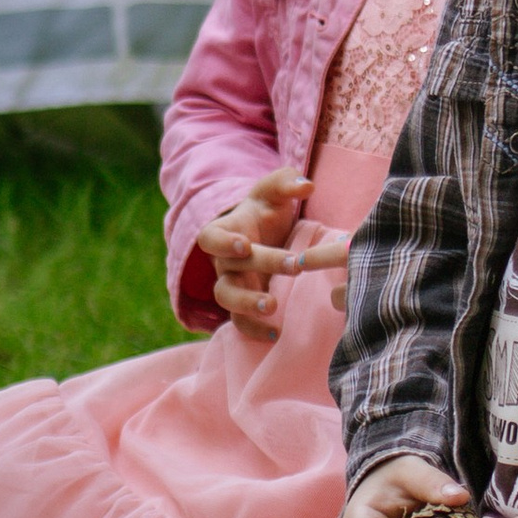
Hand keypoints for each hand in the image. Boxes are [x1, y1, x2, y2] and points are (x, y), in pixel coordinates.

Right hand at [195, 170, 347, 341]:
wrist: (263, 238)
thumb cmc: (266, 213)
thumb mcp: (273, 193)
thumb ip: (286, 182)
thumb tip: (306, 186)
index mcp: (225, 233)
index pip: (211, 239)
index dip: (224, 243)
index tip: (245, 244)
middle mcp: (223, 262)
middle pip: (227, 270)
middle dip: (257, 268)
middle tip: (293, 267)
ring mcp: (231, 285)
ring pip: (226, 298)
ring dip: (247, 304)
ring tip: (273, 307)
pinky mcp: (243, 307)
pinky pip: (239, 323)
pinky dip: (253, 330)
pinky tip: (276, 334)